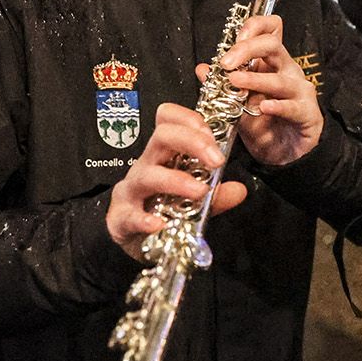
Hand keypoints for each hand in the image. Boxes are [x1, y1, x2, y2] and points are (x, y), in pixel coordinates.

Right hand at [106, 104, 246, 261]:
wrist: (133, 240)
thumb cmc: (161, 211)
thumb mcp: (193, 202)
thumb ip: (216, 196)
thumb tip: (239, 190)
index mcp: (163, 156)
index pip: (168, 120)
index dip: (190, 120)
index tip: (213, 137)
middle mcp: (146, 166)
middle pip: (161, 137)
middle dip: (192, 142)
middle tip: (216, 160)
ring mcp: (131, 191)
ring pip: (148, 175)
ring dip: (176, 180)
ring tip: (199, 191)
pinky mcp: (122, 218)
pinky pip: (130, 215)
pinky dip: (144, 219)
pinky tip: (159, 224)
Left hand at [205, 15, 322, 166]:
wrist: (282, 154)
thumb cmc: (263, 125)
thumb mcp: (235, 104)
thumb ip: (219, 85)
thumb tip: (202, 68)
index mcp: (271, 63)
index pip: (271, 30)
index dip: (255, 26)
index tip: (233, 38)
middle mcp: (287, 71)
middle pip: (273, 45)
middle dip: (247, 49)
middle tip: (226, 63)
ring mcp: (299, 91)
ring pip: (280, 78)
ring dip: (256, 79)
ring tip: (236, 82)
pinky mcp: (307, 113)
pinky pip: (293, 106)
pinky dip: (277, 106)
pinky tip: (264, 107)